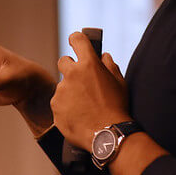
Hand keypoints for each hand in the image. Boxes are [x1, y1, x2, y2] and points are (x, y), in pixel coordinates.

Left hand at [50, 31, 130, 150]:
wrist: (107, 134)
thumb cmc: (116, 107)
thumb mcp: (119, 82)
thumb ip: (109, 65)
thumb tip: (102, 56)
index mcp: (89, 64)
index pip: (77, 39)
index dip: (76, 39)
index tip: (75, 41)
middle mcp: (72, 74)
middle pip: (63, 61)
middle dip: (70, 67)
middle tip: (81, 80)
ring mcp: (61, 91)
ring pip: (63, 85)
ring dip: (70, 91)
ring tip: (84, 106)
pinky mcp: (55, 107)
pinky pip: (59, 102)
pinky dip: (66, 106)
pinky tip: (78, 115)